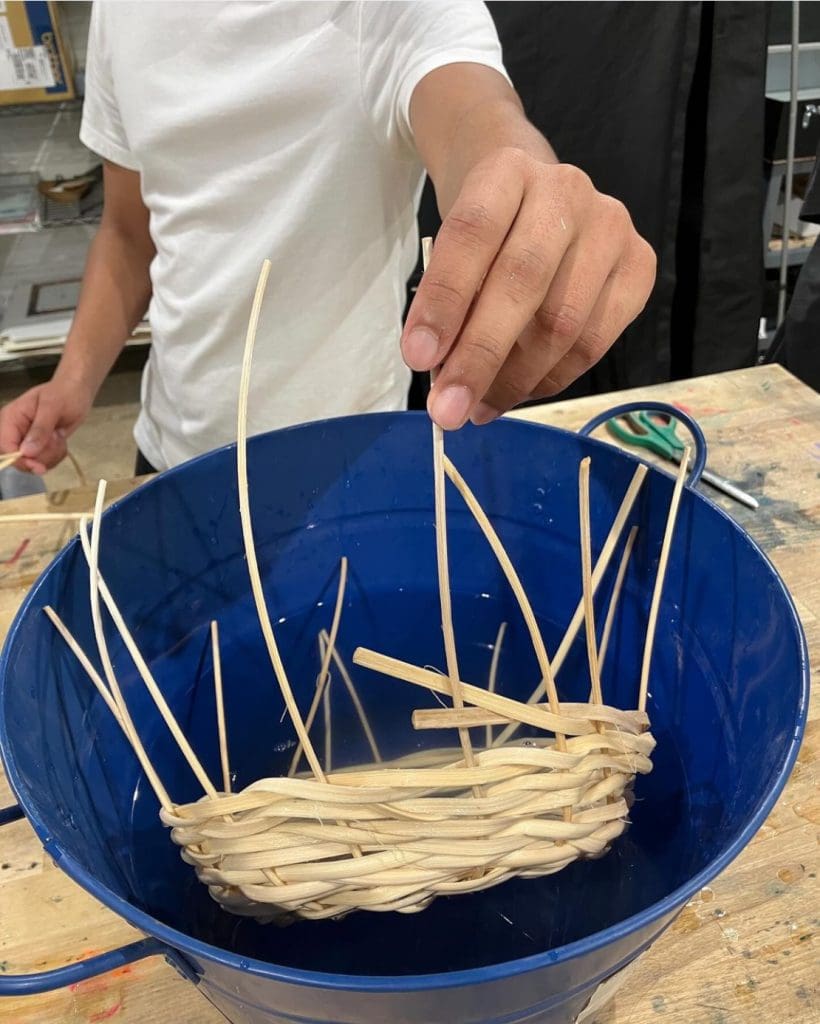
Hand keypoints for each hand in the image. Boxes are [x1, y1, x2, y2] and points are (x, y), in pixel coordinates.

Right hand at [0, 377, 92, 472]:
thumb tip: (27, 452)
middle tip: (56, 439)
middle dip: (41, 456)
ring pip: (34, 463)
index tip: (39, 466)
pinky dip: (56, 456)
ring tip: (59, 436)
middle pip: (19, 460)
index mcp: (10, 418)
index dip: (20, 460)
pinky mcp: (39, 447)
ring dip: (51, 455)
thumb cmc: (64, 394)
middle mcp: (15, 432)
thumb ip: (40, 429)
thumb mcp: (53, 407)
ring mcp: (27, 441)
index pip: (5, 447)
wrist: (77, 392)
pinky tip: (60, 441)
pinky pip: (44, 462)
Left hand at [402, 148, 655, 428]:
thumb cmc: (487, 233)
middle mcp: (566, 190)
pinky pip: (595, 343)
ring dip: (514, 379)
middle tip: (447, 411)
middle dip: (480, 357)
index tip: (417, 358)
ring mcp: (611, 226)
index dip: (444, 301)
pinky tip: (518, 391)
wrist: (534, 196)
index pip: (473, 234)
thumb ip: (450, 305)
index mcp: (507, 171)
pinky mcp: (640, 265)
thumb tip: (446, 382)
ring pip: (564, 323)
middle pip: (523, 282)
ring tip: (478, 407)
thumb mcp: (454, 251)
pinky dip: (551, 379)